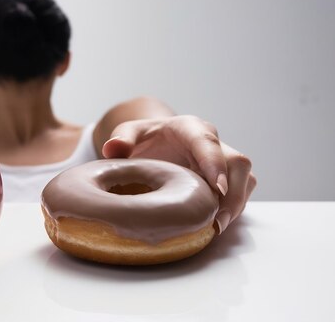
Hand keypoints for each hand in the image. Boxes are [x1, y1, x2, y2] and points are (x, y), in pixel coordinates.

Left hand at [102, 115, 256, 233]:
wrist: (156, 142)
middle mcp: (213, 142)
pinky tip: (214, 226)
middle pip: (237, 163)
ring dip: (235, 205)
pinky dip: (232, 210)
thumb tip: (112, 149)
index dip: (214, 164)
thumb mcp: (129, 133)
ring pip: (244, 179)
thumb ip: (122, 138)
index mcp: (190, 128)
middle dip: (232, 192)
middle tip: (217, 221)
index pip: (207, 143)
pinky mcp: (228, 177)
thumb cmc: (143, 138)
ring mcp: (224, 160)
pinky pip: (240, 192)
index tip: (216, 188)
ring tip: (215, 229)